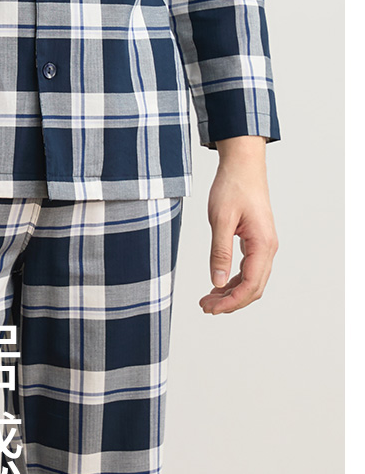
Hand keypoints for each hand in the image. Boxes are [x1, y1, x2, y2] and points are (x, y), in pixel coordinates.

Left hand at [200, 136, 278, 314]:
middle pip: (254, 288)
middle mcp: (268, 248)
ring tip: (207, 299)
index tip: (211, 308)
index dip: (231, 302)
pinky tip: (218, 284)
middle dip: (230, 302)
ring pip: (251, 280)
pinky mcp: (256, 241)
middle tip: (205, 307)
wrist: (243, 165)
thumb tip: (217, 282)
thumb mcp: (221, 219)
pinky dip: (233, 280)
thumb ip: (219, 252)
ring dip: (231, 293)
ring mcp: (264, 245)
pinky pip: (248, 268)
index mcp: (262, 245)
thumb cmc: (233, 187)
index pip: (250, 285)